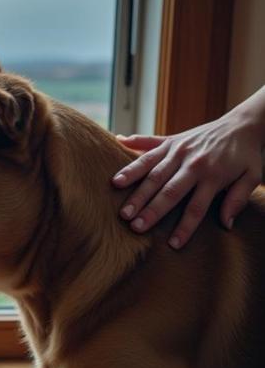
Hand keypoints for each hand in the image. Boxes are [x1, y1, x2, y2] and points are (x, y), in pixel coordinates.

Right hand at [112, 103, 263, 247]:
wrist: (246, 123)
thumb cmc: (247, 154)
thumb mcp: (252, 176)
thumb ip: (238, 199)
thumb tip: (226, 224)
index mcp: (213, 174)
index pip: (196, 207)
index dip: (185, 227)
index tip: (172, 244)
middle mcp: (192, 162)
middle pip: (168, 190)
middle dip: (149, 208)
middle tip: (133, 224)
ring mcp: (179, 149)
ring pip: (152, 169)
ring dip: (133, 182)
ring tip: (118, 193)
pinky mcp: (171, 139)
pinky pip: (149, 142)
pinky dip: (133, 141)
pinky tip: (116, 142)